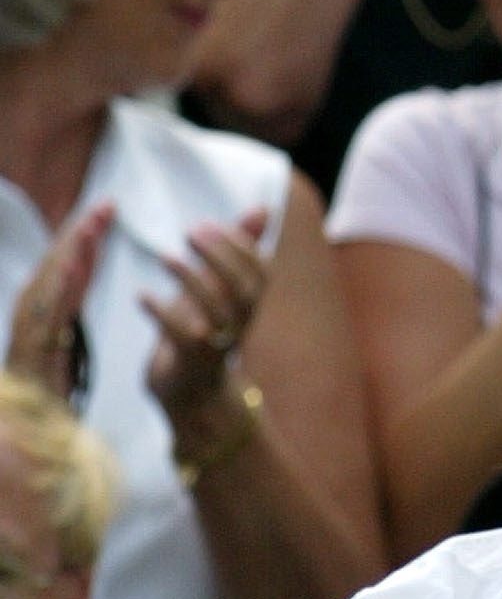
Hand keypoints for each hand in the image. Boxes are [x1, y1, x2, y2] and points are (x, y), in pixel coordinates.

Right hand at [5, 201, 112, 400]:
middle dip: (79, 236)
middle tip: (106, 207)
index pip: (68, 274)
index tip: (104, 217)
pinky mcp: (29, 354)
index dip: (85, 244)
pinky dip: (59, 288)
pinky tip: (76, 265)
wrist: (31, 443)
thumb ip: (65, 328)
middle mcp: (33, 324)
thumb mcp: (63, 360)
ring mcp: (28, 337)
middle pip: (56, 270)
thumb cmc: (45, 406)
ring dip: (70, 253)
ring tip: (93, 225)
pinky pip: (46, 315)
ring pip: (49, 285)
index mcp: (46, 322)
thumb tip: (73, 292)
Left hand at [141, 208, 269, 424]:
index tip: (210, 224)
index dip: (241, 247)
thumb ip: (239, 249)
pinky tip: (140, 294)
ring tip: (165, 257)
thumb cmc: (202, 328)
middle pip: (243, 290)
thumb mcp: (220, 286)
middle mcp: (239, 325)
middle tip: (189, 232)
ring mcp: (217, 345)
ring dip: (191, 281)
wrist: (190, 390)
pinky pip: (180, 337)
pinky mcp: (190, 362)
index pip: (261, 272)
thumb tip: (264, 208)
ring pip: (215, 312)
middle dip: (220, 258)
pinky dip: (160, 313)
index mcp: (248, 306)